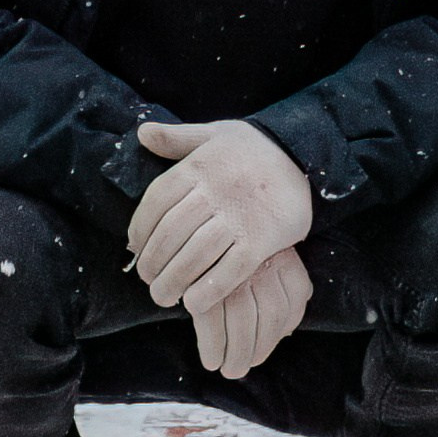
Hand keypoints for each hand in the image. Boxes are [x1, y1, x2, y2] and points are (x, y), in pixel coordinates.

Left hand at [128, 119, 312, 313]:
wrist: (303, 155)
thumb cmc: (253, 148)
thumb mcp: (214, 133)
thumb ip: (177, 138)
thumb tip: (142, 134)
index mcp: (199, 165)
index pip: (157, 200)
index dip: (141, 228)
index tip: (135, 248)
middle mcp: (216, 189)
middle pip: (172, 232)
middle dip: (153, 261)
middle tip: (147, 280)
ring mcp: (240, 215)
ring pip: (196, 254)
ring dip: (174, 280)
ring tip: (163, 296)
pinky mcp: (262, 238)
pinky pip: (231, 269)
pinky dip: (209, 289)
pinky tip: (194, 303)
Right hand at [189, 246, 310, 380]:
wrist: (181, 217)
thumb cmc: (223, 244)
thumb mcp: (258, 251)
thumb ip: (278, 283)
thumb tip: (287, 331)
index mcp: (278, 249)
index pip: (296, 292)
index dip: (288, 323)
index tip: (269, 341)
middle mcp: (259, 256)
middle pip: (272, 313)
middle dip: (260, 348)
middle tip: (243, 367)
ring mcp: (231, 266)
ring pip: (243, 321)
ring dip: (238, 354)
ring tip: (228, 369)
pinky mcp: (199, 277)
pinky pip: (212, 321)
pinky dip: (214, 347)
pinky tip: (211, 360)